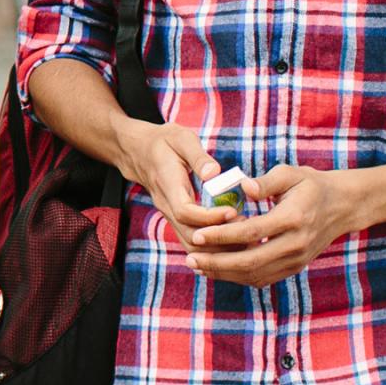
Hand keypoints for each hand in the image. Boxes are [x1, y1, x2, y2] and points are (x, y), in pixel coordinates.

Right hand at [114, 118, 236, 247]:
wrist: (139, 151)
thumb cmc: (164, 142)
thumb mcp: (182, 138)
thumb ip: (198, 156)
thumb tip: (215, 173)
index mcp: (167, 185)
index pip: (185, 211)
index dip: (209, 216)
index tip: (232, 211)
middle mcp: (166, 205)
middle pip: (189, 235)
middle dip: (218, 237)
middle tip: (245, 226)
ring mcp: (169, 215)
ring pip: (190, 243)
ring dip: (216, 246)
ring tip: (242, 234)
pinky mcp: (175, 218)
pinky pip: (191, 239)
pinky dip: (211, 245)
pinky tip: (232, 238)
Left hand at [182, 165, 353, 286]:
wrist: (341, 206)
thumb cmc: (310, 185)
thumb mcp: (290, 173)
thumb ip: (266, 181)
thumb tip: (243, 187)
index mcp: (294, 218)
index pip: (251, 232)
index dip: (222, 235)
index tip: (198, 234)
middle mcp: (296, 244)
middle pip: (251, 261)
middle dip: (217, 262)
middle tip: (190, 258)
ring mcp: (296, 260)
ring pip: (255, 274)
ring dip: (224, 274)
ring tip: (198, 266)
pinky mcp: (294, 267)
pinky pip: (263, 278)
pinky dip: (238, 277)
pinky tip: (218, 269)